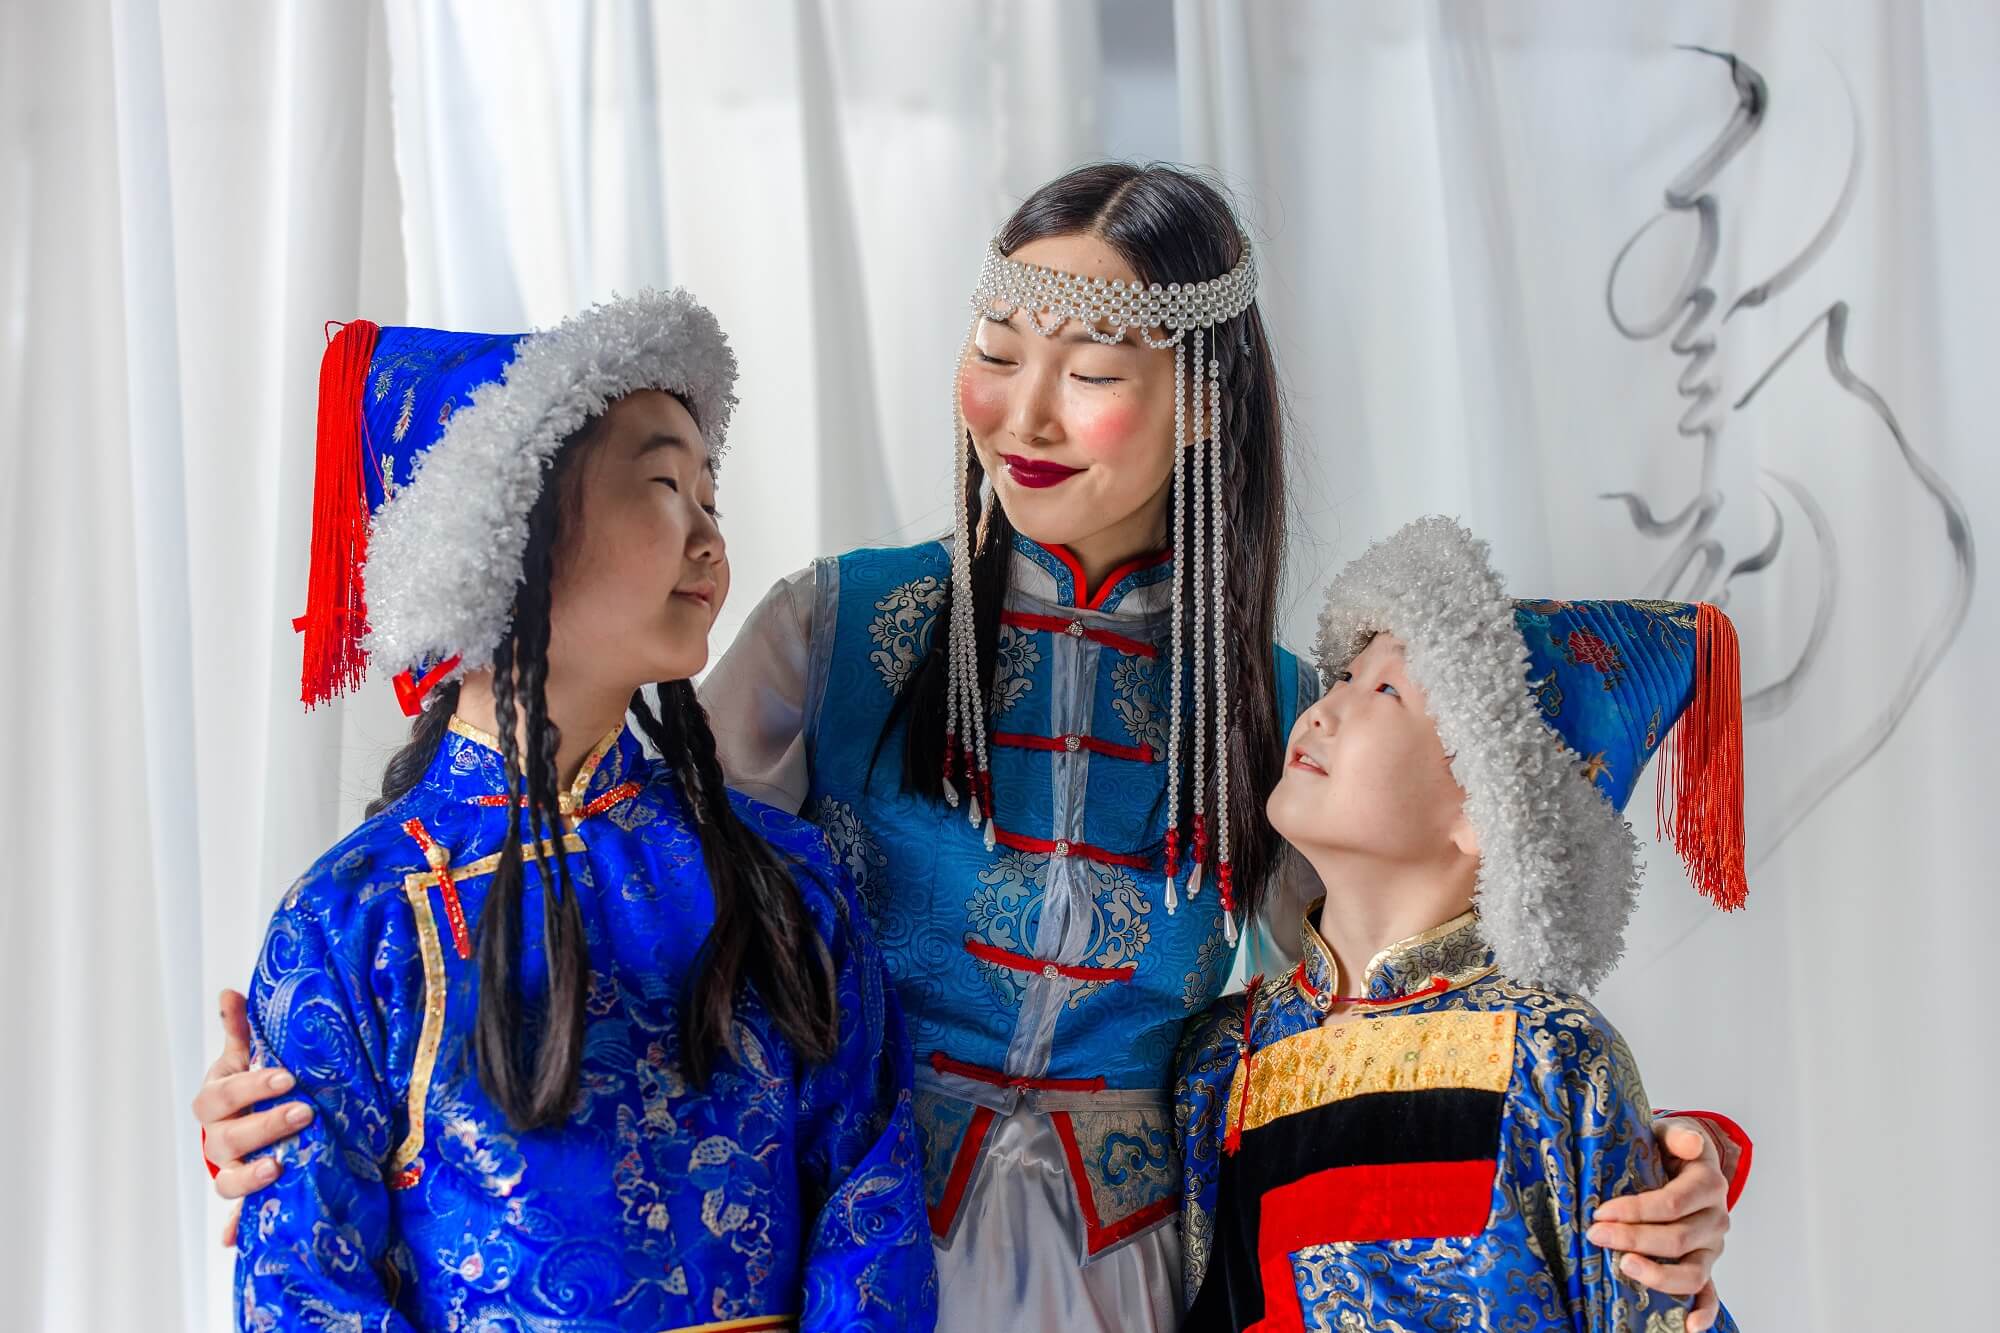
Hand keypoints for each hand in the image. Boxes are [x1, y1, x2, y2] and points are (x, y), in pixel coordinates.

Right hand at [193, 989, 312, 1244]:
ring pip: (226, 1179)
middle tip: (303, 1114)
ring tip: (280, 1167)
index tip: (286, 1078)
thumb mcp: (245, 1054)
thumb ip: (240, 1028)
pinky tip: (236, 1238)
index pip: (223, 1096)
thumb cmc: (248, 1082)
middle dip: (264, 1127)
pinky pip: (235, 1214)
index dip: (250, 1087)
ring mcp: (226, 1168)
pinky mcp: (241, 1192)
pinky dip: (234, 1227)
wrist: (242, 1119)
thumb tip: (229, 993)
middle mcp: (216, 1137)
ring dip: (250, 1176)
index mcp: (215, 1100)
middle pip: (226, 1139)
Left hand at [1586, 1119, 1730, 1331]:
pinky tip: (1688, 1327)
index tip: (1601, 1211)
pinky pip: (1710, 1294)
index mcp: (1708, 1185)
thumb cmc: (1670, 1148)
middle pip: (1677, 1238)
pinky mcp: (1705, 1264)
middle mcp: (1715, 1218)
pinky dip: (1703, 1313)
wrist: (1687, 1161)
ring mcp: (1712, 1247)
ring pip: (1693, 1271)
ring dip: (1658, 1274)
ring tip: (1624, 1266)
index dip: (1635, 1210)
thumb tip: (1692, 1141)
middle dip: (1632, 1238)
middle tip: (1595, 1234)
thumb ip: (1679, 1134)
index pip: (1672, 1203)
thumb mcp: (1670, 1132)